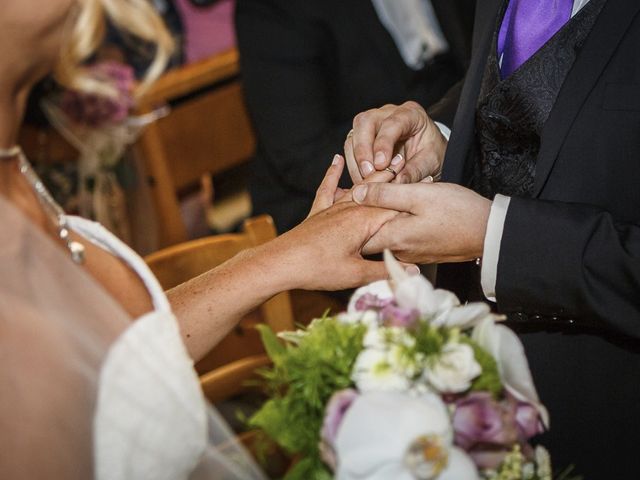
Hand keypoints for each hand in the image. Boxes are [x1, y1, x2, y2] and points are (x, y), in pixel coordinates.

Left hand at [269, 156, 414, 290]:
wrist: (280, 263)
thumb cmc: (317, 268)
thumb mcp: (355, 274)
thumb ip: (385, 270)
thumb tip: (413, 272)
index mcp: (364, 221)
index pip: (396, 206)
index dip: (414, 196)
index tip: (431, 185)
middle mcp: (351, 209)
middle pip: (380, 192)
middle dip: (397, 179)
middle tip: (416, 166)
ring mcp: (334, 209)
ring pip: (359, 187)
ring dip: (375, 174)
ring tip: (392, 161)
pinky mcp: (319, 212)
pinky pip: (328, 188)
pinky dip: (333, 174)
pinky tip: (337, 159)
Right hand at [344, 101, 447, 184]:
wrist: (428, 154)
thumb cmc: (431, 154)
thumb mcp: (431, 162)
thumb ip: (415, 170)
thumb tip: (398, 183)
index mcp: (410, 114)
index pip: (392, 123)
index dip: (384, 144)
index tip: (381, 164)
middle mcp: (387, 114)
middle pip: (365, 123)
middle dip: (362, 150)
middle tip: (368, 174)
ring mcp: (372, 124)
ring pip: (353, 136)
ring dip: (356, 162)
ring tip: (366, 182)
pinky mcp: (362, 137)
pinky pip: (350, 150)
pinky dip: (354, 167)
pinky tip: (363, 181)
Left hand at [351, 182, 491, 263]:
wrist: (490, 232)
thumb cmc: (458, 211)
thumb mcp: (418, 195)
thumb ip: (385, 194)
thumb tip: (357, 193)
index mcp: (394, 238)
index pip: (358, 235)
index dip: (348, 219)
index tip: (343, 202)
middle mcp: (399, 252)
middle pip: (368, 239)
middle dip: (359, 222)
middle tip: (353, 201)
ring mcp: (411, 254)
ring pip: (384, 239)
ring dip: (376, 224)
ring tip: (371, 203)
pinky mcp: (422, 252)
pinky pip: (399, 241)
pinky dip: (392, 227)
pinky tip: (396, 213)